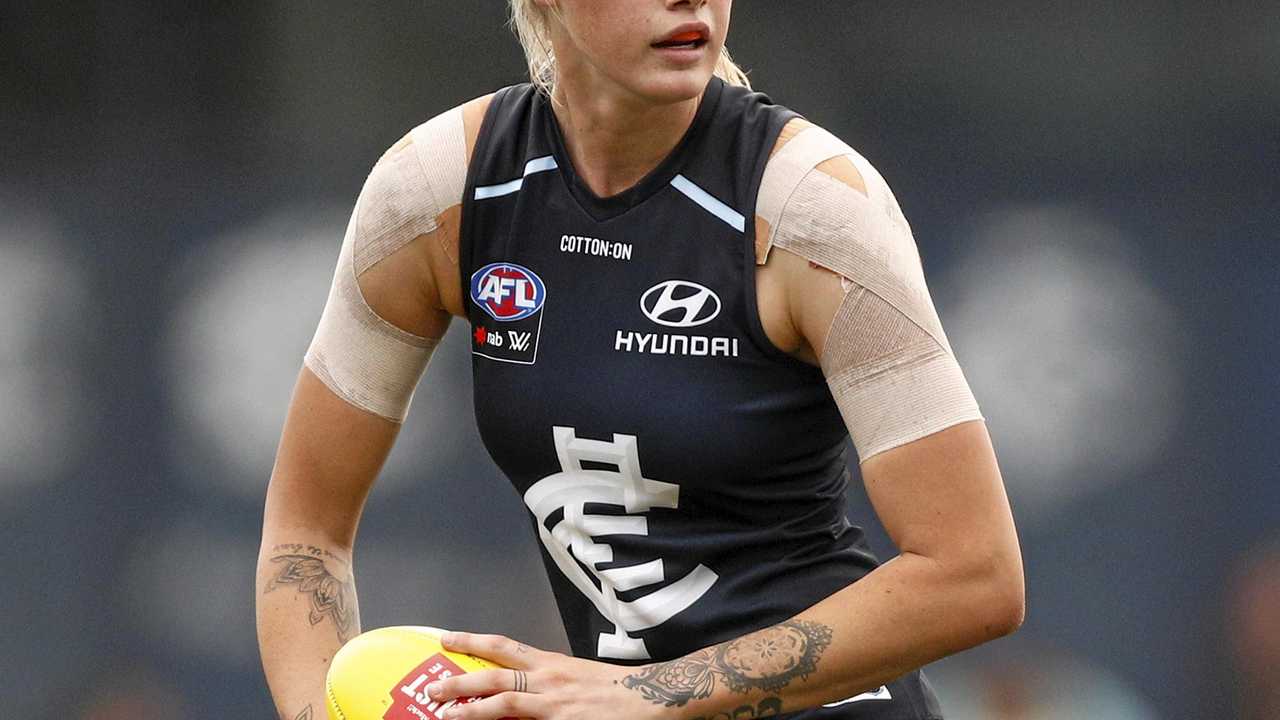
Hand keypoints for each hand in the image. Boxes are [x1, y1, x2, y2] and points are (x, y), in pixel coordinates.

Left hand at [427, 631, 666, 719]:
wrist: (652, 697)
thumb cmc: (616, 689)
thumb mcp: (576, 676)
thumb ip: (547, 682)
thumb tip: (520, 686)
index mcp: (551, 664)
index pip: (504, 646)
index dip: (473, 641)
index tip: (447, 639)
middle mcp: (549, 679)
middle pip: (495, 674)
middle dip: (460, 681)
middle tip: (431, 687)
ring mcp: (555, 704)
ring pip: (504, 702)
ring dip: (471, 709)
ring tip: (445, 714)